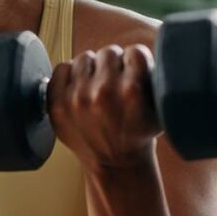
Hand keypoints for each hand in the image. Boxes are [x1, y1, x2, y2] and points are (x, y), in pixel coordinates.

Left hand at [46, 44, 160, 175]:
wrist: (114, 164)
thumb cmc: (138, 134)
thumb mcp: (158, 109)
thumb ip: (154, 79)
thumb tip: (144, 52)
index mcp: (132, 91)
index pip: (135, 52)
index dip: (136, 61)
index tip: (135, 71)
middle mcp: (103, 92)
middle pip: (109, 52)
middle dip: (115, 65)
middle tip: (116, 80)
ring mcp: (77, 98)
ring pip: (85, 58)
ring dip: (93, 69)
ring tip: (98, 85)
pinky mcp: (58, 104)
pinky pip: (62, 68)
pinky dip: (70, 74)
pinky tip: (80, 88)